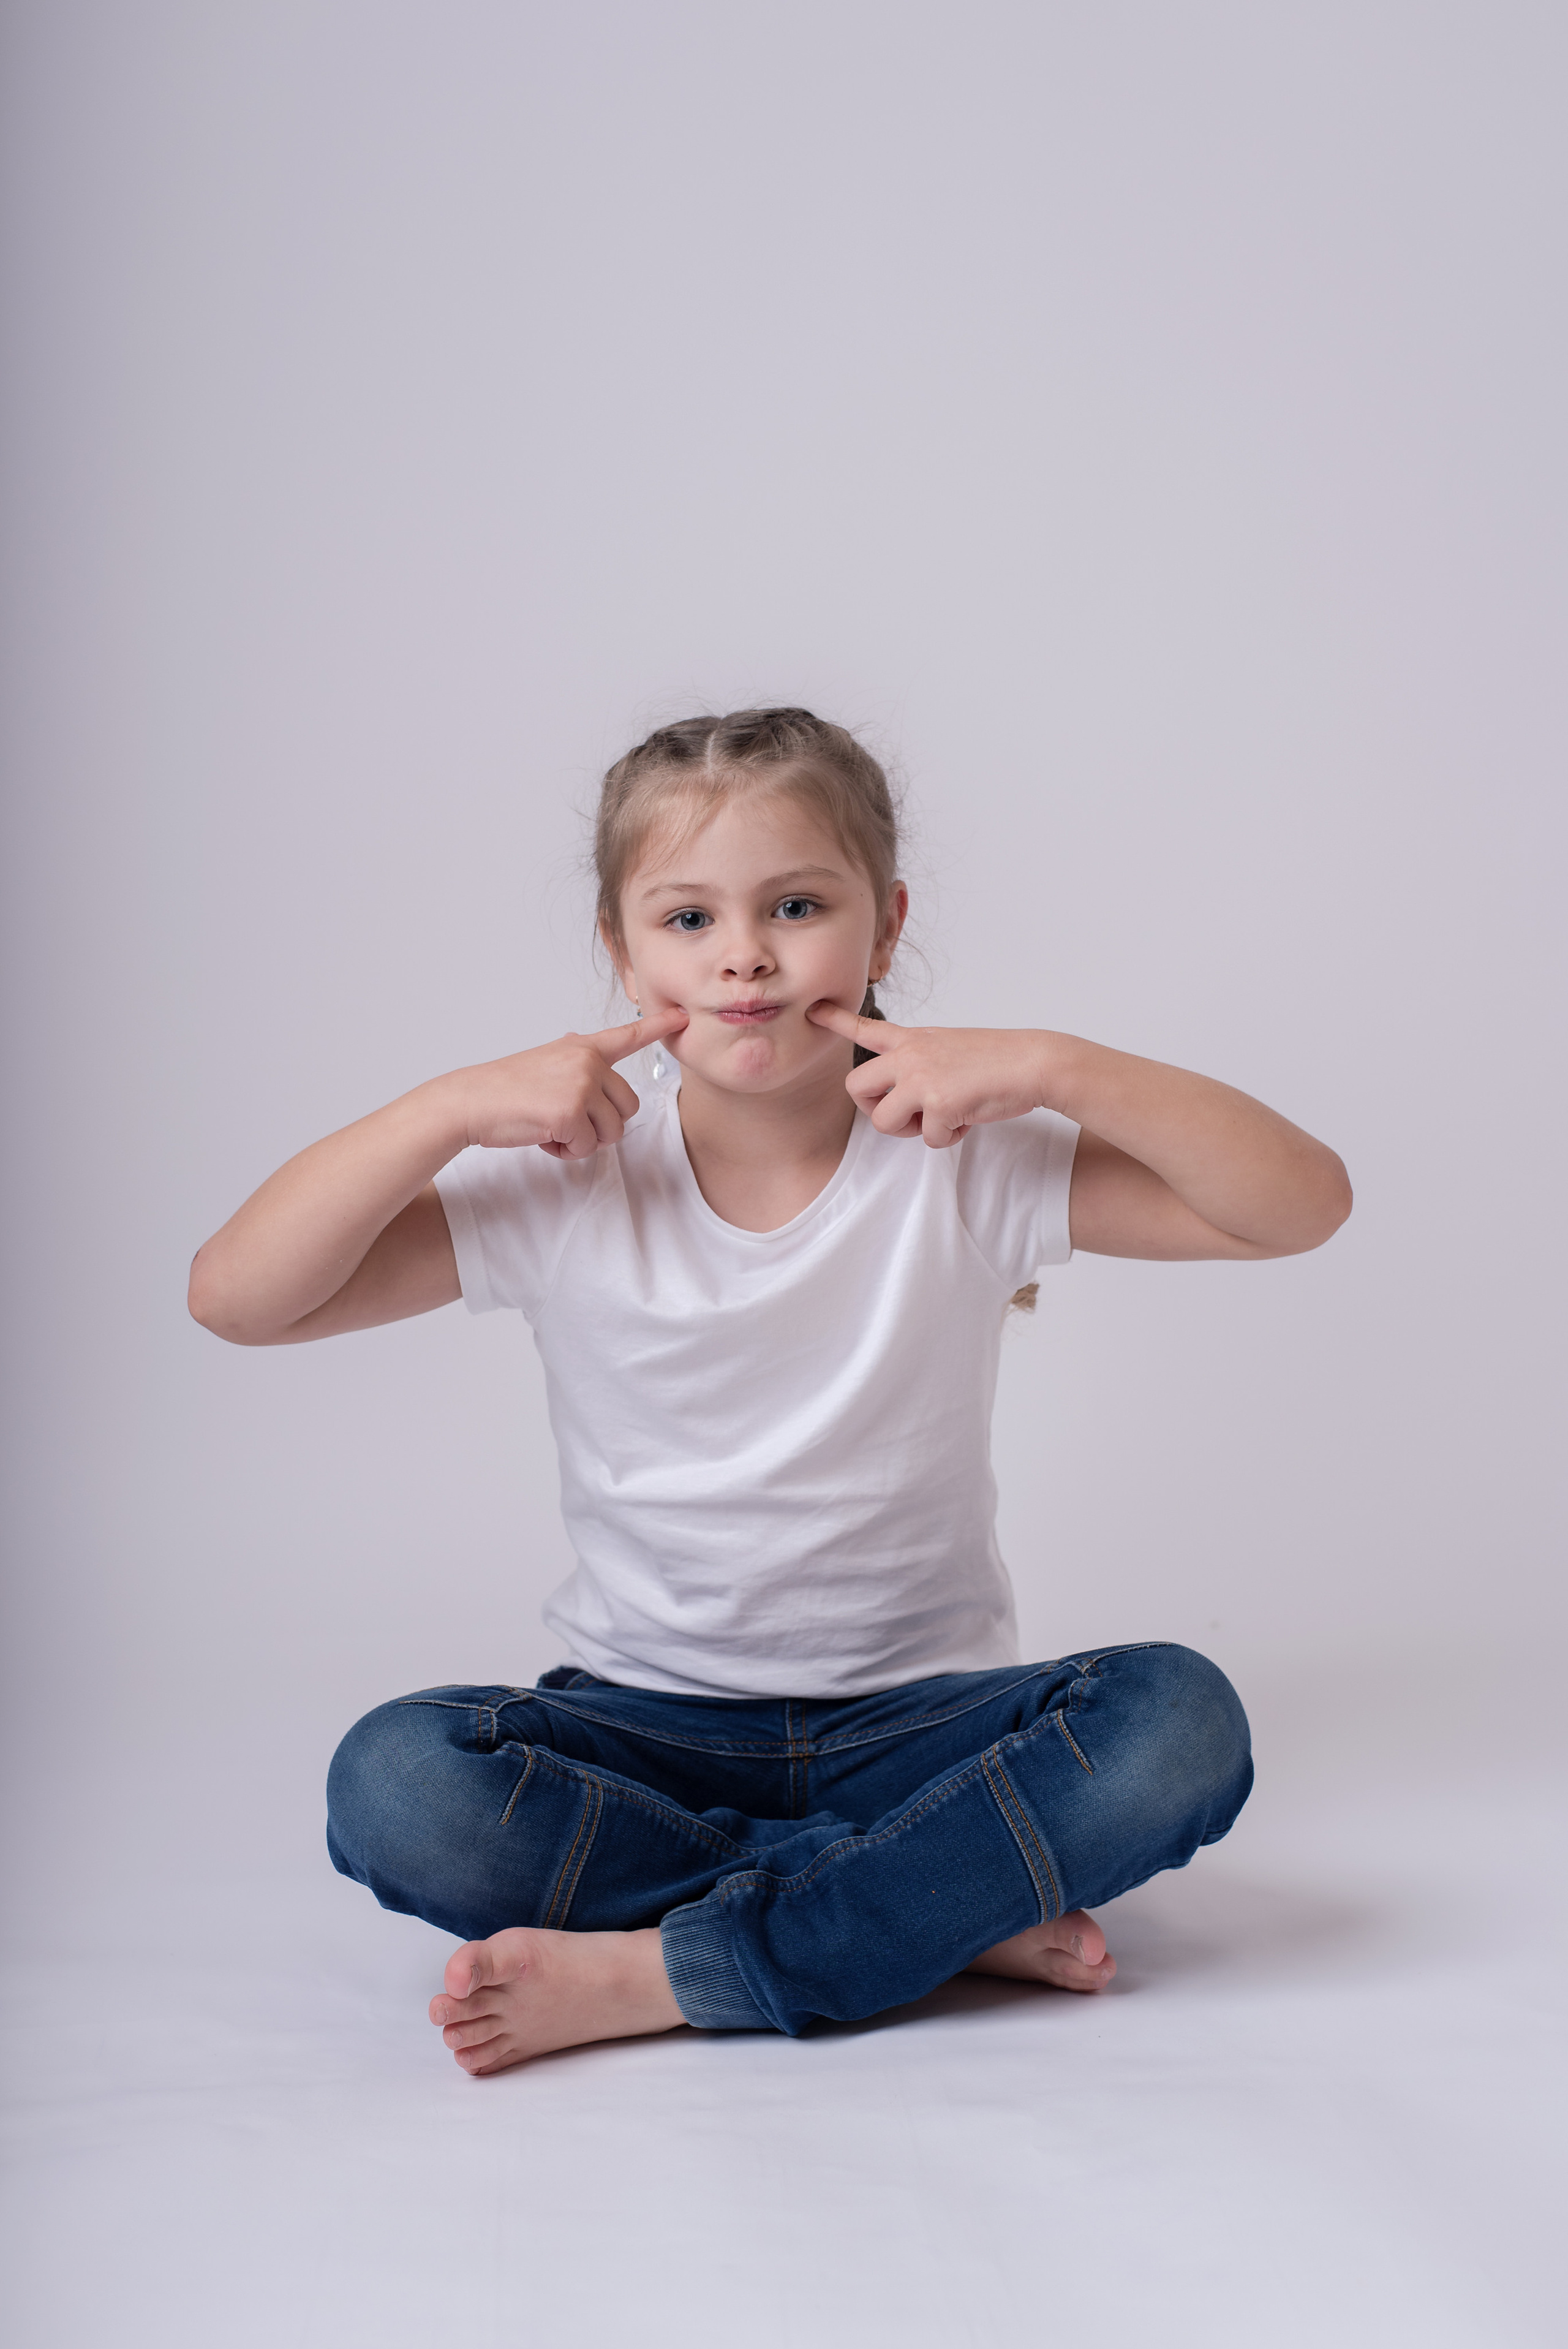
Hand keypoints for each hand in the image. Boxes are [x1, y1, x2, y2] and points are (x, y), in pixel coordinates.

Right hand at [458, 1009, 688, 1159]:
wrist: (472, 1102)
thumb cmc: (505, 1089)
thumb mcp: (544, 1062)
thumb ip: (571, 1058)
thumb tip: (577, 1039)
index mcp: (582, 1048)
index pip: (628, 1035)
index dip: (658, 1026)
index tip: (682, 1016)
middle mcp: (588, 1062)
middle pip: (628, 1107)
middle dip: (603, 1125)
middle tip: (567, 1122)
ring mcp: (581, 1085)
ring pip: (612, 1132)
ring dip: (584, 1141)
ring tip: (552, 1127)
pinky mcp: (571, 1112)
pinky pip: (587, 1147)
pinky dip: (566, 1151)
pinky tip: (543, 1135)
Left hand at [807, 1002, 1045, 1148]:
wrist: (1032, 1063)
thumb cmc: (999, 1060)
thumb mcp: (951, 1047)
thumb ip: (923, 1064)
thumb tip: (912, 1102)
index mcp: (914, 1039)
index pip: (866, 1028)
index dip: (836, 1021)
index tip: (813, 1011)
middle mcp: (909, 1056)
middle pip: (855, 1087)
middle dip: (873, 1110)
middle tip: (903, 1116)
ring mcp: (920, 1079)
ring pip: (884, 1122)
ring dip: (912, 1130)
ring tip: (943, 1118)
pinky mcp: (937, 1104)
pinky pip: (928, 1139)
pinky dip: (949, 1137)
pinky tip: (968, 1118)